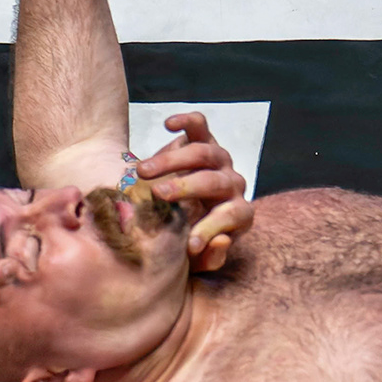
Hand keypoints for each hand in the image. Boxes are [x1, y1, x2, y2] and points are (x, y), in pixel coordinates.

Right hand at [130, 110, 252, 269]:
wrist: (180, 216)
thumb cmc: (189, 239)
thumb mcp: (199, 259)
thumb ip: (211, 256)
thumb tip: (222, 240)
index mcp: (239, 213)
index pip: (233, 215)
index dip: (214, 228)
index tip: (188, 245)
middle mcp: (233, 184)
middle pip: (216, 180)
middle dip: (187, 186)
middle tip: (158, 194)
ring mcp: (220, 160)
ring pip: (204, 152)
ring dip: (173, 160)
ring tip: (142, 171)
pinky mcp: (205, 140)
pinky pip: (200, 126)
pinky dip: (186, 122)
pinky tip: (168, 125)